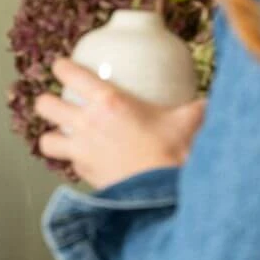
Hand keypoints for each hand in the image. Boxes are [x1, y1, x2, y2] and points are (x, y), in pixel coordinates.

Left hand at [37, 58, 204, 190]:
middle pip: (46, 105)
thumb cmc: (174, 152)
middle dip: (48, 102)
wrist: (163, 193)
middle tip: (58, 102)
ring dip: (52, 137)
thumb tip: (213, 99)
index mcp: (109, 101)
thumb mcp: (190, 119)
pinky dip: (75, 163)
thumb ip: (198, 106)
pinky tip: (88, 161)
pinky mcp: (86, 176)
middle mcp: (88, 124)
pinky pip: (70, 166)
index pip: (71, 74)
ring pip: (46, 141)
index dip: (61, 67)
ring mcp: (83, 153)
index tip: (62, 66)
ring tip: (64, 136)